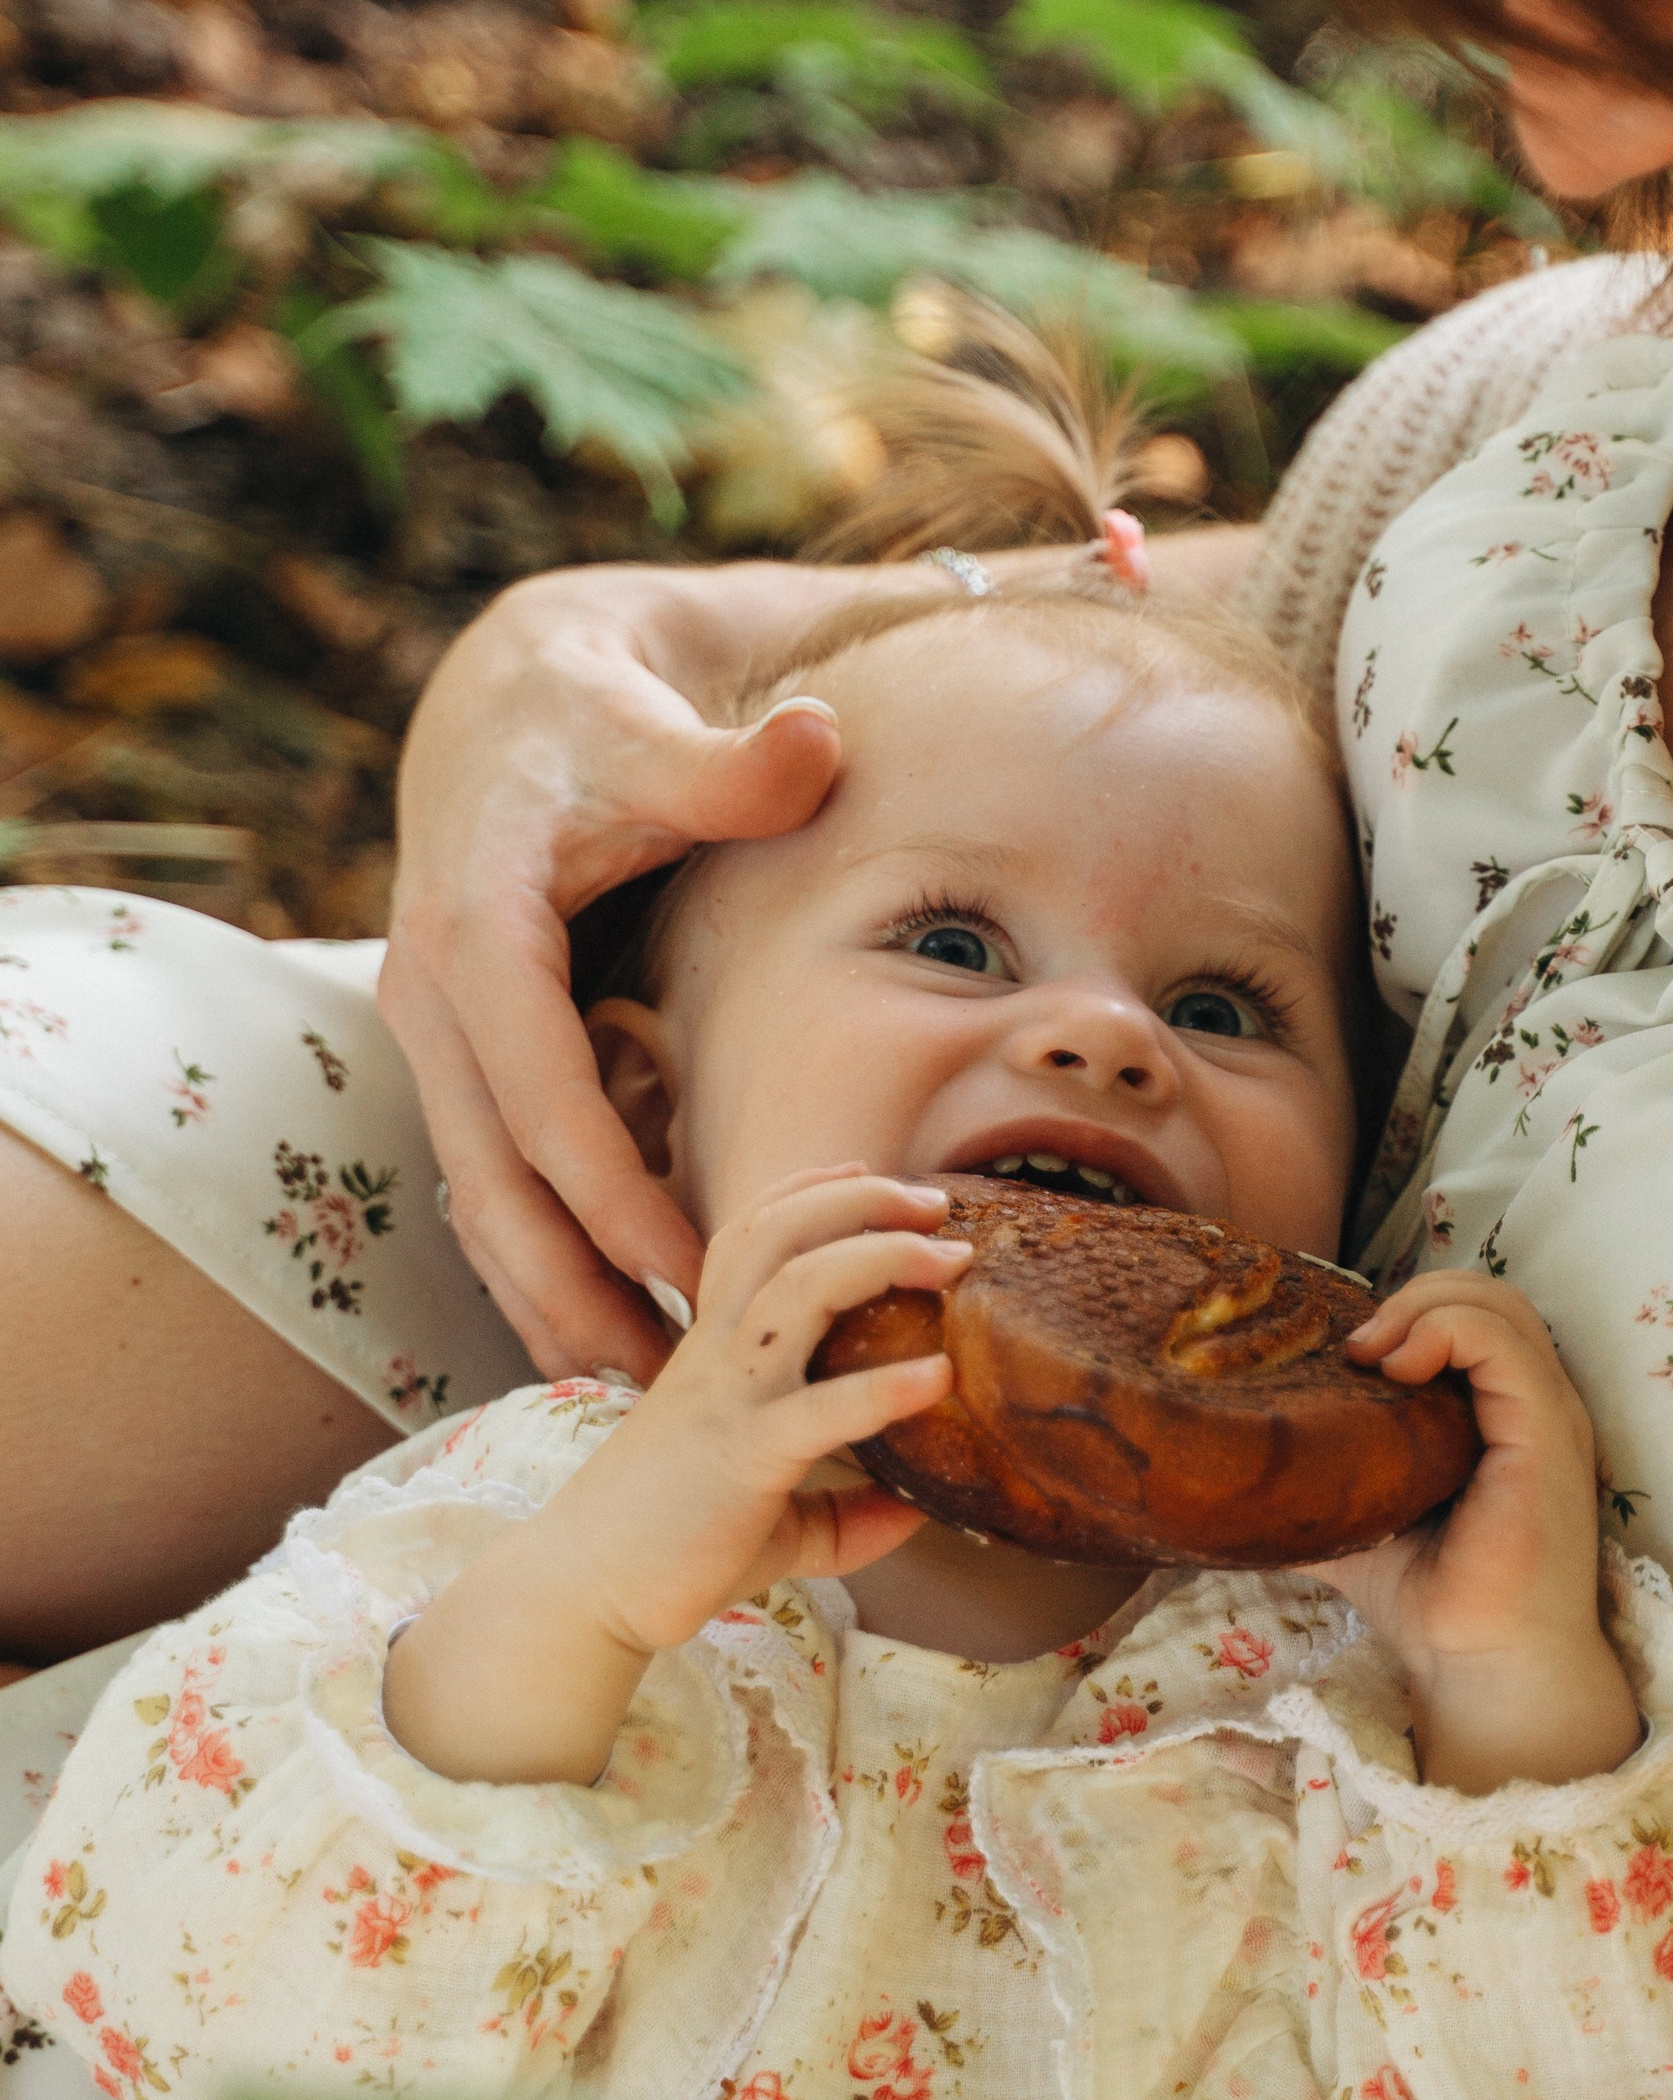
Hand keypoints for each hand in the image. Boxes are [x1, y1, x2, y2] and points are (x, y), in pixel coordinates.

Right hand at [380, 531, 1260, 1388]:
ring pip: (480, 1206)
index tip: (695, 1268)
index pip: (539, 1092)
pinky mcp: (460, 1063)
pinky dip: (541, 1269)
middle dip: (574, 1294)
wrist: (506, 702)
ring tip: (645, 1397)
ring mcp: (435, 1040)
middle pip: (491, 1182)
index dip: (612, 1191)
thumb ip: (731, 760)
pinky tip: (605, 1340)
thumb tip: (812, 740)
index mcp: (475, 932)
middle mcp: (432, 998)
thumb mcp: (653, 725)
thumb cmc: (596, 715)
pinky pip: (490, 1189)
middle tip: (672, 1389)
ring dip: (552, 1307)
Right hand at [556, 1166, 966, 1645]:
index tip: (867, 1172)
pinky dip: (883, 1385)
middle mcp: (717, 1358)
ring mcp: (728, 1401)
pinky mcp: (743, 1458)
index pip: (749, 1240)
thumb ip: (843, 1511)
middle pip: (778, 1236)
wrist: (586, 1596)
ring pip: (797, 1288)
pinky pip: (819, 1408)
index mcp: (712, 1354)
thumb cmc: (672, 1551)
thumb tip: (916, 1512)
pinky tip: (938, 1378)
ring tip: (948, 1256)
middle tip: (936, 1201)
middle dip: (861, 1201)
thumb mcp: (776, 1523)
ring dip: (880, 1255)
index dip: (806, 1192)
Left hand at [1316, 1275, 1639, 1794]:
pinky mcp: (1547, 1434)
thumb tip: (1227, 1469)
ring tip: (1370, 1351)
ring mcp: (1548, 1416)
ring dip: (1424, 1305)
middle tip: (1352, 1345)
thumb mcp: (1360, 1519)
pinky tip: (1396, 1365)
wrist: (1480, 1668)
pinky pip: (1505, 1343)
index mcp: (1501, 1415)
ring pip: (1500, 1303)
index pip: (1470, 1317)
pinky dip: (1445, 1329)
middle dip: (1414, 1294)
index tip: (1344, 1356)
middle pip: (1488, 1293)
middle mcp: (1533, 1405)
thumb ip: (1319, 1480)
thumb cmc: (1432, 1601)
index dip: (1408, 1311)